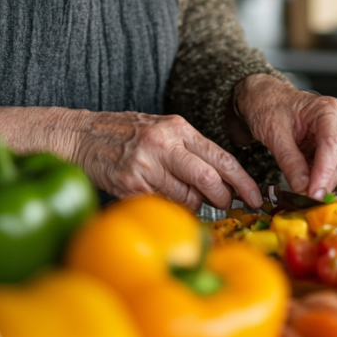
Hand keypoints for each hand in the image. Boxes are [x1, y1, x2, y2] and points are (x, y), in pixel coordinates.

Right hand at [67, 110, 263, 210]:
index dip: (243, 180)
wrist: (81, 135)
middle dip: (223, 199)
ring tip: (186, 199)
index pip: (222, 157)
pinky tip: (161, 198)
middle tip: (223, 205)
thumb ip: (189, 149)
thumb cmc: (125, 134)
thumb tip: (220, 180)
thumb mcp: (161, 129)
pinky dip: (170, 209)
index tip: (256, 196)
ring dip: (194, 207)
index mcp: (177, 127)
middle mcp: (164, 143)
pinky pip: (163, 205)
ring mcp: (146, 164)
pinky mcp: (131, 184)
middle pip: (209, 180)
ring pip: (187, 198)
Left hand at [232, 74, 336, 200]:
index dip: (325, 172)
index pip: (332, 144)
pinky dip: (329, 178)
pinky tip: (312, 179)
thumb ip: (289, 160)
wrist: (268, 100)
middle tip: (305, 197)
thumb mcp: (273, 132)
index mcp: (328, 109)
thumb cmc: (270, 107)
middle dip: (325, 181)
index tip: (314, 194)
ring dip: (328, 181)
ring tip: (306, 185)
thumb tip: (302, 187)